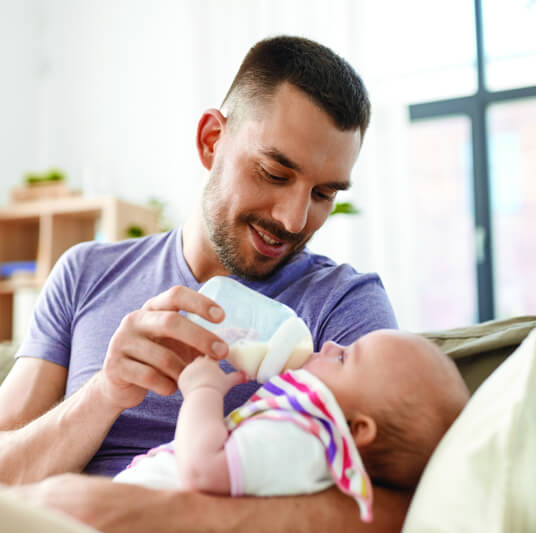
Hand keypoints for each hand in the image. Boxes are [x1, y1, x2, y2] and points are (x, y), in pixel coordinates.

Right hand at [97, 285, 229, 409]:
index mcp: (152, 308)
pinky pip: (149, 377)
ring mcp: (121, 341)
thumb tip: (233, 342)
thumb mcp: (175, 342)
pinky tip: (171, 388)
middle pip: (171, 322)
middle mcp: (135, 319)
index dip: (200, 303)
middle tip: (222, 352)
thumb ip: (196, 336)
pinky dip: (167, 386)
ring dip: (183, 370)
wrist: (119, 384)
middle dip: (201, 337)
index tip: (221, 317)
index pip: (176, 295)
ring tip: (191, 378)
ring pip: (162, 356)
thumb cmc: (157, 358)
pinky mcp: (115, 366)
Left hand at [178, 356, 246, 396]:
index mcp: (209, 360)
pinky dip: (188, 381)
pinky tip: (192, 388)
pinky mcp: (182, 377)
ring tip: (200, 381)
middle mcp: (198, 362)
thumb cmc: (217, 388)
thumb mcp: (228, 382)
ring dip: (195, 373)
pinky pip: (185, 377)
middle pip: (200, 360)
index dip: (214, 359)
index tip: (217, 363)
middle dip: (204, 365)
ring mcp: (189, 369)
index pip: (211, 356)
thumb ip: (237, 377)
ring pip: (192, 368)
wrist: (202, 397)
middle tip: (208, 373)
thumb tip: (248, 377)